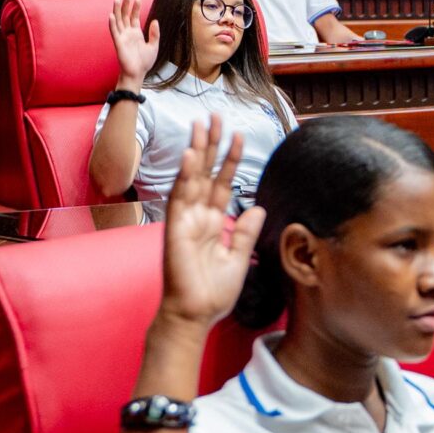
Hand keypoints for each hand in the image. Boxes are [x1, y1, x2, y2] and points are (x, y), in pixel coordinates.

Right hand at [109, 0, 158, 81]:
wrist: (138, 73)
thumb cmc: (144, 62)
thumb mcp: (154, 46)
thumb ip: (154, 33)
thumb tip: (155, 20)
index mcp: (136, 33)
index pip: (134, 17)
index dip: (136, 8)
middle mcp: (128, 33)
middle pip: (125, 16)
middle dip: (126, 5)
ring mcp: (122, 37)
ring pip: (118, 21)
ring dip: (117, 10)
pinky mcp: (118, 43)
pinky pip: (114, 32)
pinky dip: (112, 23)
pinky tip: (112, 15)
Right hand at [155, 117, 267, 326]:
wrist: (195, 316)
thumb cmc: (212, 293)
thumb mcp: (239, 260)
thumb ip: (246, 233)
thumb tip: (258, 208)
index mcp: (213, 223)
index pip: (223, 184)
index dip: (230, 160)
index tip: (238, 136)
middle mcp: (198, 217)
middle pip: (206, 173)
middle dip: (211, 144)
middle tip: (215, 116)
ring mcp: (185, 221)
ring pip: (192, 178)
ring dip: (197, 150)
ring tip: (202, 123)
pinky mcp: (175, 230)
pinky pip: (180, 198)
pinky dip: (185, 176)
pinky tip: (192, 155)